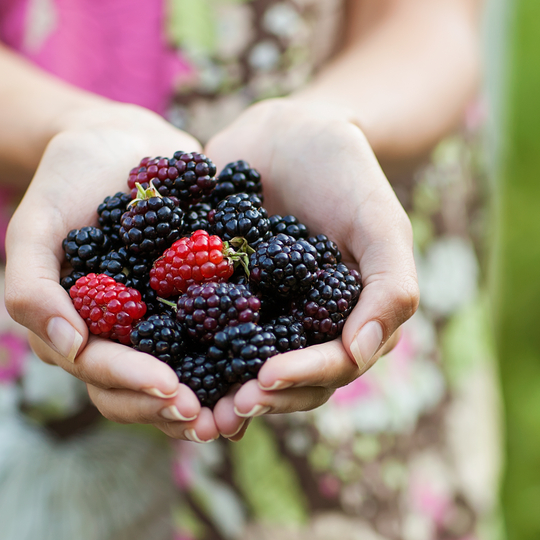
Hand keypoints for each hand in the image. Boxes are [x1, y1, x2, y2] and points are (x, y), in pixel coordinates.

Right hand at [4, 104, 220, 441]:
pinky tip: (272, 367)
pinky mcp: (201, 304)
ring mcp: (162, 326)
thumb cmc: (66, 180)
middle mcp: (120, 339)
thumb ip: (31, 286)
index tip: (170, 388)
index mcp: (77, 330)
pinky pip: (222, 340)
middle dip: (173, 407)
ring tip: (243, 407)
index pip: (100, 372)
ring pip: (184, 380)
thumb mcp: (35, 225)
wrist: (119, 141)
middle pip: (141, 392)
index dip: (133, 384)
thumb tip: (70, 346)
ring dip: (211, 399)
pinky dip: (243, 359)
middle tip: (211, 416)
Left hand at [203, 98, 419, 437]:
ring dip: (216, 393)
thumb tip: (362, 353)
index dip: (302, 379)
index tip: (266, 378)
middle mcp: (304, 330)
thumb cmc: (345, 169)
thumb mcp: (379, 220)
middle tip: (221, 411)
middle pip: (286, 384)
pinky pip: (196, 336)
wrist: (286, 129)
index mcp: (350, 322)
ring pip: (239, 371)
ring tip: (185, 403)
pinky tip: (150, 363)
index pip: (333, 366)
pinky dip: (176, 354)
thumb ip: (389, 285)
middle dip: (256, 400)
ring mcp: (259, 319)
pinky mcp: (214, 300)